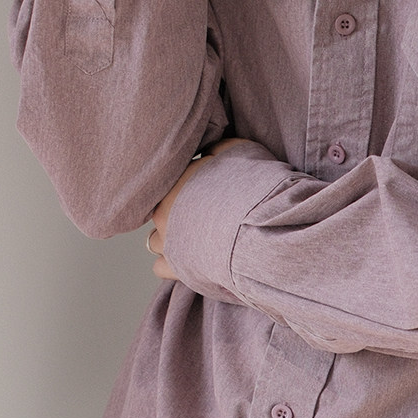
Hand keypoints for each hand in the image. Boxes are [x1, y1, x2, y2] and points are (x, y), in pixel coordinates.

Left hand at [146, 137, 251, 279]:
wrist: (263, 232)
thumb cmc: (256, 190)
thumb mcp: (240, 150)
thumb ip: (218, 147)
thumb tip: (209, 149)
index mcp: (176, 181)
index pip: (172, 179)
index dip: (190, 185)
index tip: (208, 189)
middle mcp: (164, 211)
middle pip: (160, 210)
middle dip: (176, 211)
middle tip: (202, 213)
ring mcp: (168, 242)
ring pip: (154, 239)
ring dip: (170, 238)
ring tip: (194, 238)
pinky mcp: (177, 270)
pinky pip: (158, 267)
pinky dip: (171, 264)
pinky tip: (189, 260)